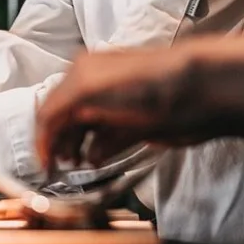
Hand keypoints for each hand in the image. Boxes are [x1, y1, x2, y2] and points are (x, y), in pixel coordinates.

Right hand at [35, 45, 199, 169]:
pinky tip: (96, 159)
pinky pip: (105, 138)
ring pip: (83, 130)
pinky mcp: (133, 122)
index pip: (49, 110)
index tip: (43, 164)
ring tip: (76, 165)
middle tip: (57, 169)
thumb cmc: (149, 84)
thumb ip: (62, 111)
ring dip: (76, 147)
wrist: (201, 90)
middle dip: (58, 143)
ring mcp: (115, 105)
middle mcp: (95, 87)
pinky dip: (97, 148)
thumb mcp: (91, 90)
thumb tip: (47, 137)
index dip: (43, 138)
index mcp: (82, 74)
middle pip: (64, 120)